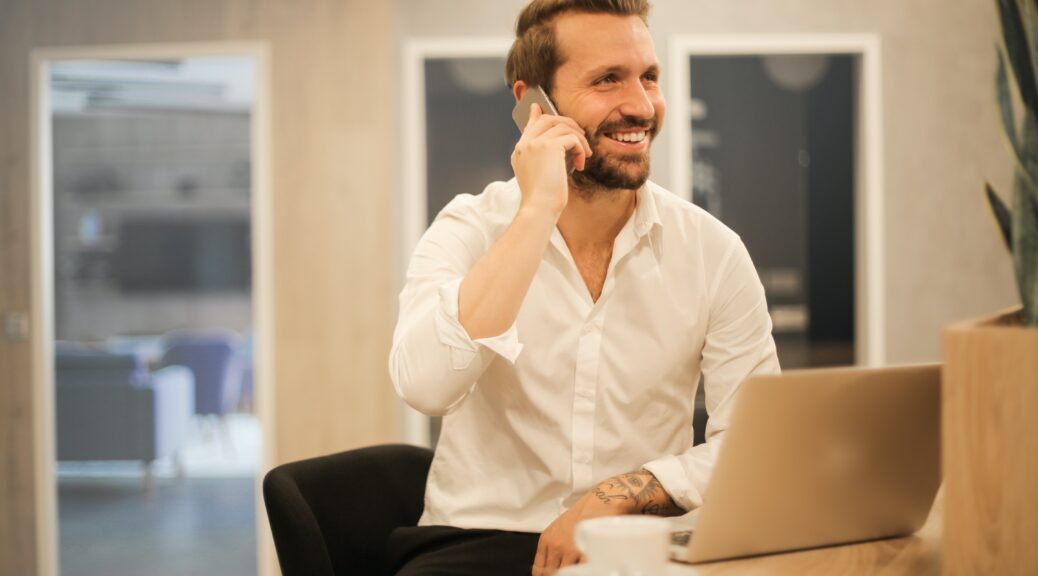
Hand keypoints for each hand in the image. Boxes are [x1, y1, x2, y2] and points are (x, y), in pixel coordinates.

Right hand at [511, 103, 591, 218]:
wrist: (539, 208)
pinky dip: (580, 148)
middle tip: (580, 136)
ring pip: (563, 126)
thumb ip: (544, 158)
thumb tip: (560, 145)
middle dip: (567, 124)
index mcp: (520, 151)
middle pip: (548, 119)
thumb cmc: (542, 199)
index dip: (536, 115)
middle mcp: (525, 144)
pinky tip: (581, 164)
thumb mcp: (540, 175)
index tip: (538, 107)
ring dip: (579, 139)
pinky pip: (572, 138)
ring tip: (584, 154)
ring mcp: (535, 143)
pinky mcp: (548, 146)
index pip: (530, 125)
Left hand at [531, 470, 681, 574]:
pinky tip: (587, 569)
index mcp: (547, 539)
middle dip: (558, 575)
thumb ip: (553, 546)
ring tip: (578, 569)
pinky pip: (581, 571)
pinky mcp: (586, 552)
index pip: (539, 568)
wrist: (602, 501)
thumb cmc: (584, 512)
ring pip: (566, 574)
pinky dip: (583, 571)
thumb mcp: (559, 527)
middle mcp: (556, 545)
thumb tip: (549, 565)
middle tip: (566, 573)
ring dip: (572, 573)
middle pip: (551, 573)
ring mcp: (570, 550)